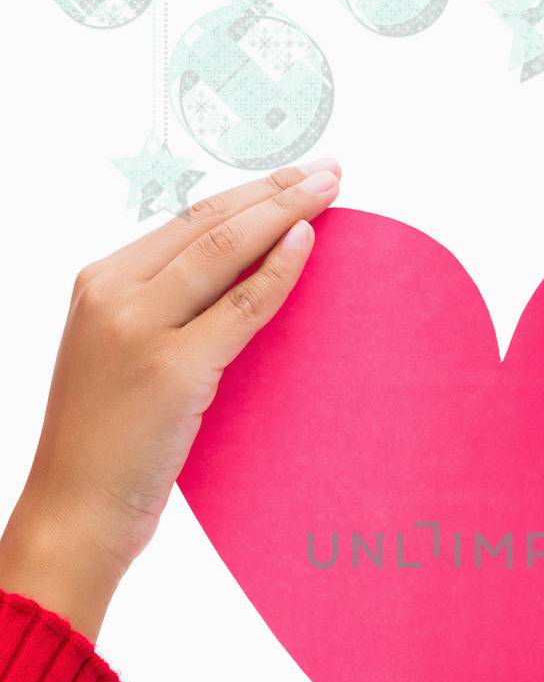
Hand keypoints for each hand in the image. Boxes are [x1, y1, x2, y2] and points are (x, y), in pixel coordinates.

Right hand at [0, 160, 341, 637]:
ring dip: (286, 212)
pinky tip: (309, 241)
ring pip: (224, 250)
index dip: (244, 195)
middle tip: (328, 169)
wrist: (74, 513)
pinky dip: (279, 270)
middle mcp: (113, 294)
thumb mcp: (124, 364)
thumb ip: (165, 321)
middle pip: (208, 224)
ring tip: (331, 188)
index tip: (290, 179)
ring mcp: (140, 329)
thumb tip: (236, 289)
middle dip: (274, 189)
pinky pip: (241, 307)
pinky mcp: (173, 369)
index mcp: (98, 285)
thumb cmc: (104, 449)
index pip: (185, 223)